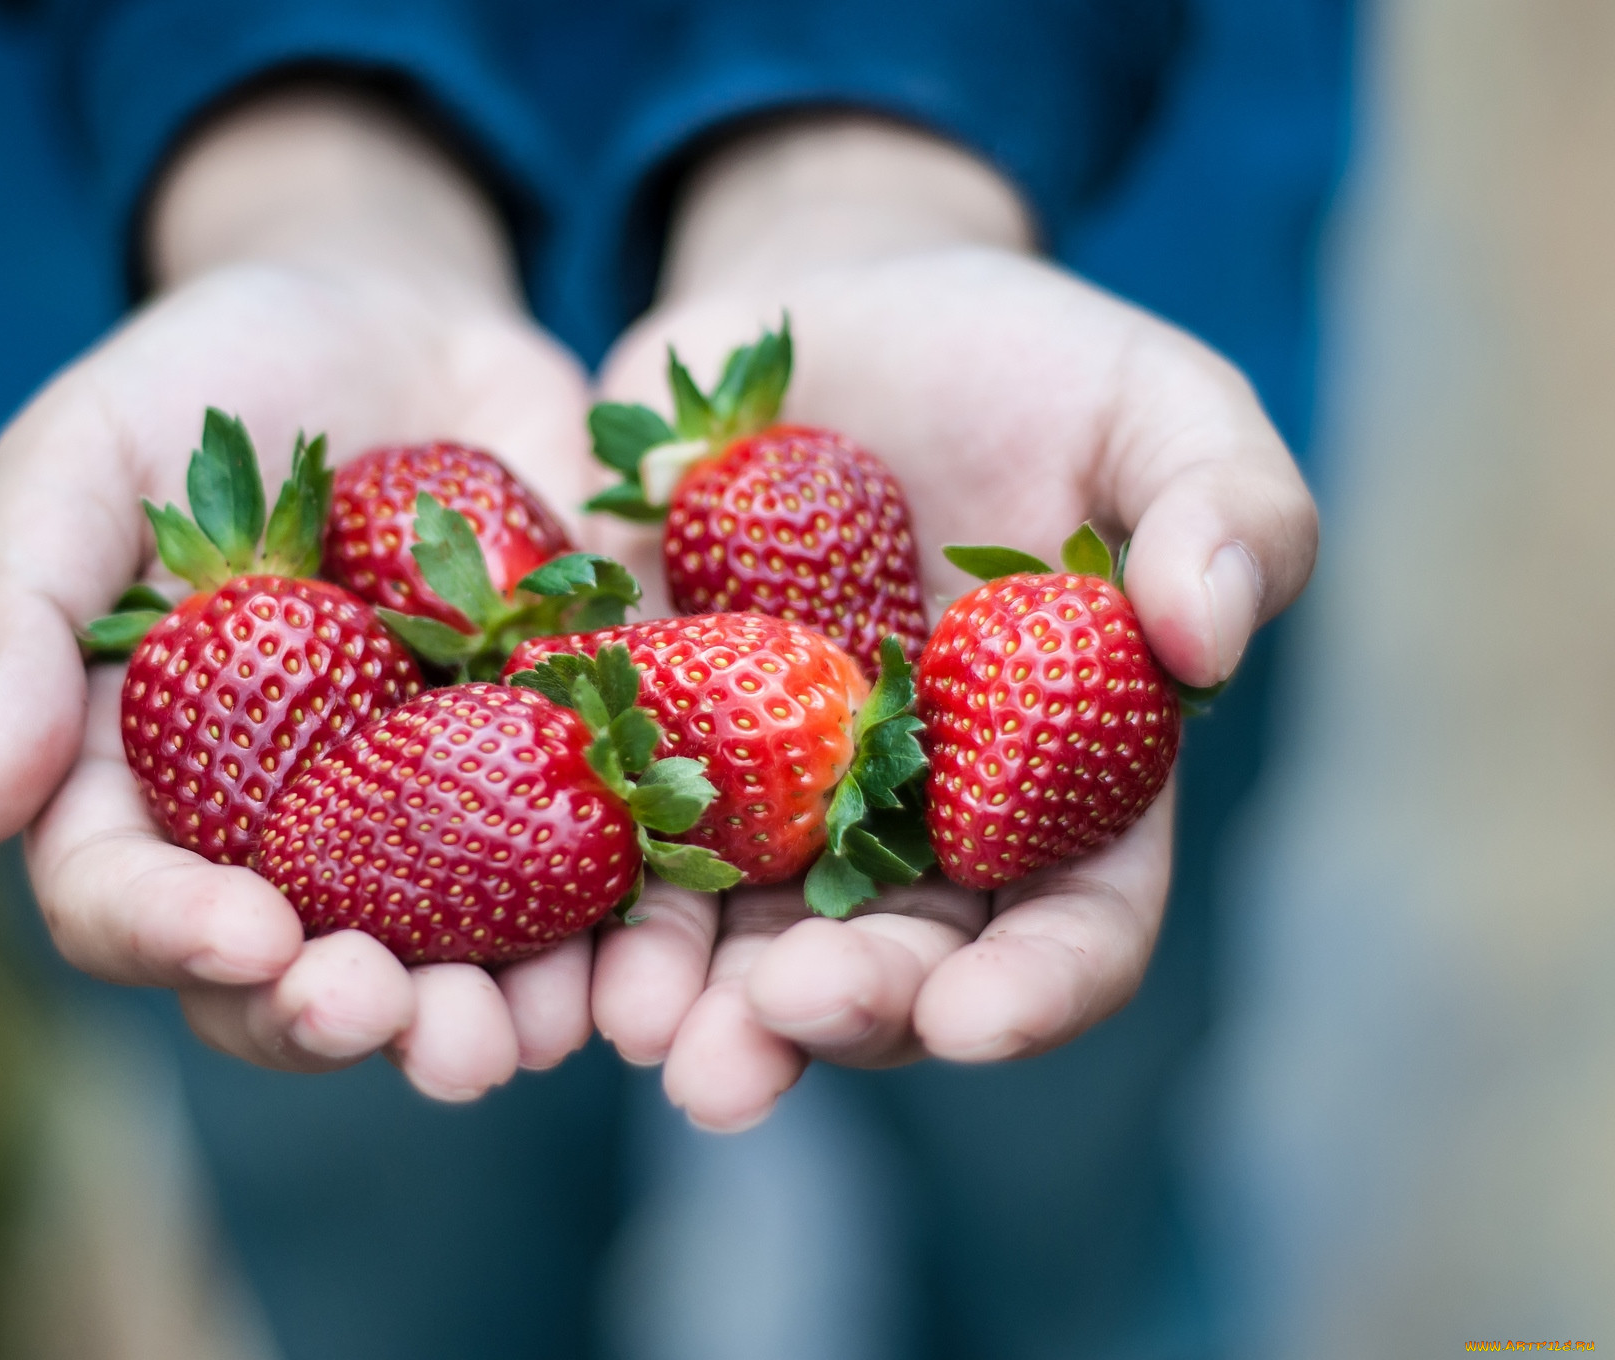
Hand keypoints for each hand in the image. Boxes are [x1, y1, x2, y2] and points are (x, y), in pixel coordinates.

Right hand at [0, 90, 600, 1099]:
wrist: (396, 325)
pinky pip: (585, 883)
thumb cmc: (207, 387)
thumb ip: (11, 616)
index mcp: (139, 783)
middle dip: (342, 1017)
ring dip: (485, 1022)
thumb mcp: (81, 459)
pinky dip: (616, 935)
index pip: (123, 903)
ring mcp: (417, 819)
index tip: (253, 936)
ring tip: (535, 1037)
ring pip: (440, 968)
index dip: (176, 938)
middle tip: (408, 1024)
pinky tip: (644, 962)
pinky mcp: (549, 777)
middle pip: (287, 977)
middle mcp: (275, 837)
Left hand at [582, 117, 1316, 1129]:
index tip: (975, 1017)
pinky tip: (535, 929)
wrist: (833, 308)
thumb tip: (1208, 638)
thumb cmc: (1027, 364)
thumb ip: (1226, 509)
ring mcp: (764, 793)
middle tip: (773, 1030)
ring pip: (731, 936)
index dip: (1032, 987)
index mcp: (1055, 787)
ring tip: (639, 1030)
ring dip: (689, 999)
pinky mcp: (639, 732)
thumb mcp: (1156, 406)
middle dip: (836, 1011)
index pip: (1069, 926)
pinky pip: (605, 828)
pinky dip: (576, 888)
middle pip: (886, 961)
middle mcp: (906, 827)